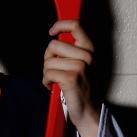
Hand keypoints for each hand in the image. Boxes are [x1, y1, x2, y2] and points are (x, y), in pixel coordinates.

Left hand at [43, 20, 100, 136]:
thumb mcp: (82, 64)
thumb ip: (71, 51)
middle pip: (53, 45)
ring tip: (56, 81)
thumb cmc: (82, 88)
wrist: (89, 111)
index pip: (75, 25)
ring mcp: (80, 67)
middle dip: (48, 58)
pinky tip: (53, 87)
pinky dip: (46, 82)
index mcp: (90, 50)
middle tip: (54, 69)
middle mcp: (87, 56)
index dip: (60, 25)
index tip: (52, 32)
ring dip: (46, 73)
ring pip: (48, 62)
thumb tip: (54, 40)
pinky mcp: (71, 78)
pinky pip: (48, 74)